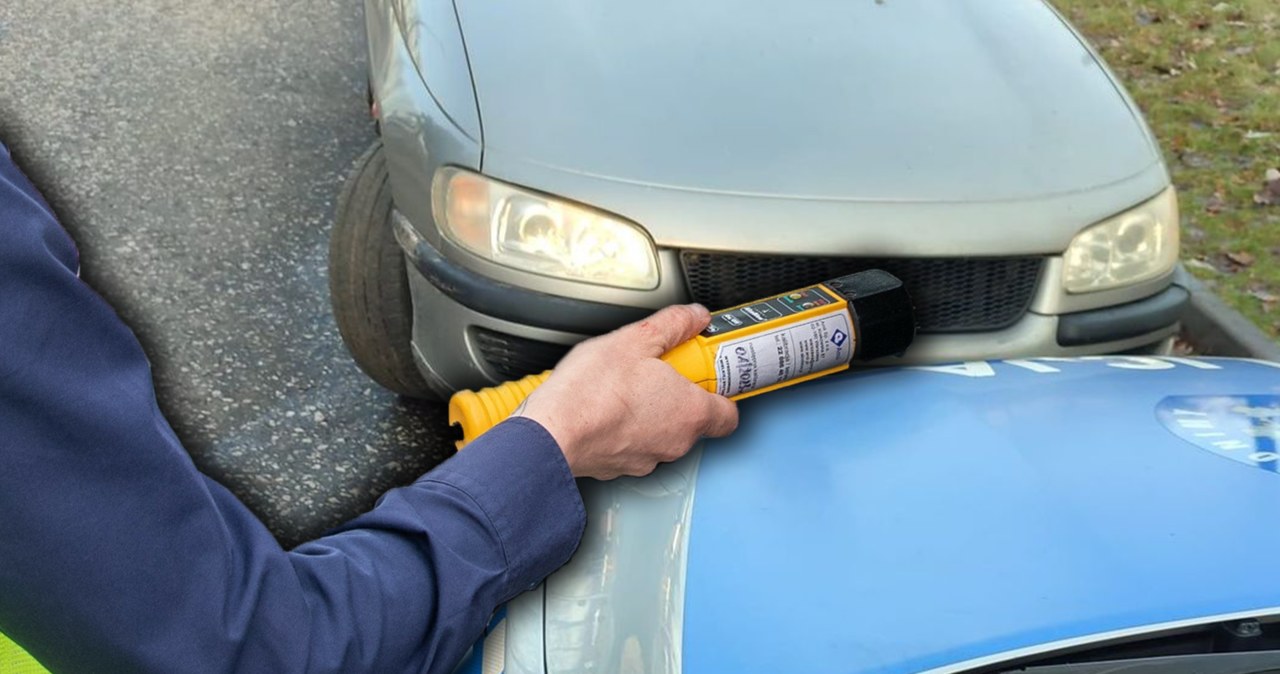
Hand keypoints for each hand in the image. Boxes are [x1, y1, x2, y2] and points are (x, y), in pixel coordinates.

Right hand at [515, 304, 738, 479]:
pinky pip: (632, 445)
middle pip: (694, 420)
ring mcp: (646, 459)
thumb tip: (694, 317)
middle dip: (680, 394)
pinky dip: (625, 428)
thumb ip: (674, 325)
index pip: (729, 413)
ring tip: (626, 386)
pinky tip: (606, 406)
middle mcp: (675, 442)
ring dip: (651, 412)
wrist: (550, 433)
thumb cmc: (591, 392)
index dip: (721, 391)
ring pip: (662, 433)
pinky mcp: (618, 467)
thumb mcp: (636, 339)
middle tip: (660, 371)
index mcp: (690, 412)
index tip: (708, 372)